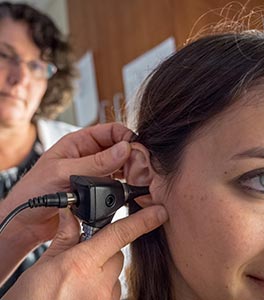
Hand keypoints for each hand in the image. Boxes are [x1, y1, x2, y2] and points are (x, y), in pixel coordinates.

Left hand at [1, 123, 131, 242]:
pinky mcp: (98, 188)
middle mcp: (89, 155)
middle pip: (120, 148)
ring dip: (131, 170)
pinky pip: (118, 182)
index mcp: (79, 142)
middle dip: (132, 156)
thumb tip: (123, 149)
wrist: (26, 221)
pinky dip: (127, 184)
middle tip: (139, 168)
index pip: (111, 131)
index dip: (126, 137)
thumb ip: (96, 162)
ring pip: (122, 165)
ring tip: (137, 179)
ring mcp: (95, 172)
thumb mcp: (63, 172)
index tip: (136, 149)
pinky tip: (131, 188)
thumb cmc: (34, 191)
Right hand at [3, 204, 167, 299]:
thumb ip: (64, 238)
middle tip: (85, 258)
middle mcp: (99, 285)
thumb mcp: (43, 266)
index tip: (160, 213)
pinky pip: (112, 293)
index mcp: (81, 264)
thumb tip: (71, 215)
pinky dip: (102, 288)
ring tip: (79, 281)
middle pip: (118, 255)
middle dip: (106, 251)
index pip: (120, 234)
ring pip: (115, 276)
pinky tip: (83, 292)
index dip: (143, 221)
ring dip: (103, 273)